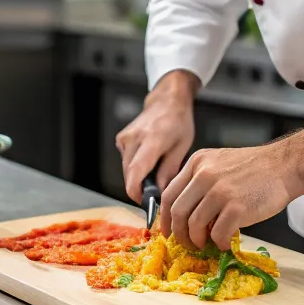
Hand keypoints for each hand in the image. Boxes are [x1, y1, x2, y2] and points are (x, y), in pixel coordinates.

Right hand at [116, 70, 197, 202]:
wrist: (166, 101)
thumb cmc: (178, 122)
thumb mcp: (182, 147)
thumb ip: (170, 170)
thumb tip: (161, 193)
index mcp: (152, 140)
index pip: (137, 170)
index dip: (136, 191)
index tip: (144, 203)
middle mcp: (134, 138)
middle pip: (130, 174)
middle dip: (140, 188)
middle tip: (156, 194)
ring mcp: (125, 138)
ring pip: (126, 169)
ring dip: (138, 178)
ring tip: (155, 175)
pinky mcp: (121, 139)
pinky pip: (126, 161)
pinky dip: (136, 167)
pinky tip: (149, 161)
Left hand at [160, 112, 303, 251]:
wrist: (284, 166)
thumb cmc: (254, 168)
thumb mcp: (218, 163)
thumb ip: (199, 180)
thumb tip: (185, 214)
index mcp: (197, 162)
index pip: (168, 194)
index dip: (165, 218)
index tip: (168, 231)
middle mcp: (203, 175)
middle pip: (177, 212)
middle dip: (179, 234)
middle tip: (187, 244)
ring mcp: (219, 191)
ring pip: (194, 226)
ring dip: (198, 241)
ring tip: (208, 244)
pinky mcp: (236, 207)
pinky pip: (217, 234)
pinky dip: (220, 243)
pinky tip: (226, 242)